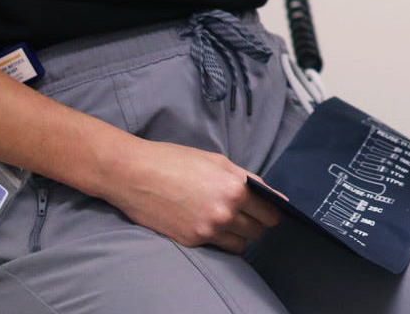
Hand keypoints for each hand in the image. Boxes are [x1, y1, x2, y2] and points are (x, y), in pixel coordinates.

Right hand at [100, 138, 281, 252]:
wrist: (134, 173)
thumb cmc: (175, 161)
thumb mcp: (218, 161)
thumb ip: (248, 180)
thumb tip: (275, 197)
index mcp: (236, 188)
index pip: (271, 213)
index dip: (271, 211)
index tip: (266, 210)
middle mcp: (226, 212)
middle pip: (259, 231)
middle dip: (255, 223)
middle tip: (243, 213)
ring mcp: (209, 229)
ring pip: (241, 244)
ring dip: (238, 235)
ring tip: (224, 220)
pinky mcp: (192, 241)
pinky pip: (219, 248)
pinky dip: (219, 240)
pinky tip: (207, 224)